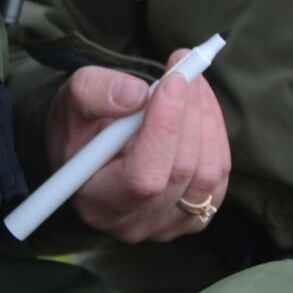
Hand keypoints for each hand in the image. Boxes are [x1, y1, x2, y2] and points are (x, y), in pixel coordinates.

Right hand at [44, 49, 230, 243]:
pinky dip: (215, 132)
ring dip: (206, 117)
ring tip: (191, 81)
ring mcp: (169, 224)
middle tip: (186, 68)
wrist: (92, 151)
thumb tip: (136, 94)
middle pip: (181, 170)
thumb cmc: (79, 128)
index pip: (144, 178)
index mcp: (98, 203)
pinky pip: (220, 173)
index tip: (173, 81)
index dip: (165, 127)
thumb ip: (94, 93)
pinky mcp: (195, 215)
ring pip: (208, 171)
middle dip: (189, 111)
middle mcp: (135, 223)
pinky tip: (199, 105)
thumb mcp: (72, 101)